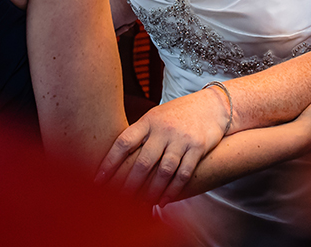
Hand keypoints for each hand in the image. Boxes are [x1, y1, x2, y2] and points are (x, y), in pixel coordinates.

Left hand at [94, 85, 230, 201]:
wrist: (212, 105)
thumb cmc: (178, 114)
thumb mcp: (156, 117)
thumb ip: (140, 134)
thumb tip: (117, 157)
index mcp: (149, 121)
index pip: (124, 142)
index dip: (110, 163)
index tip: (98, 180)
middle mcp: (164, 129)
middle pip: (143, 161)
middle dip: (129, 185)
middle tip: (118, 201)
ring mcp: (181, 139)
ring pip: (163, 171)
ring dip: (151, 191)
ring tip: (141, 206)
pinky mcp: (198, 147)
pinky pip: (183, 173)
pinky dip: (172, 190)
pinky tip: (164, 200)